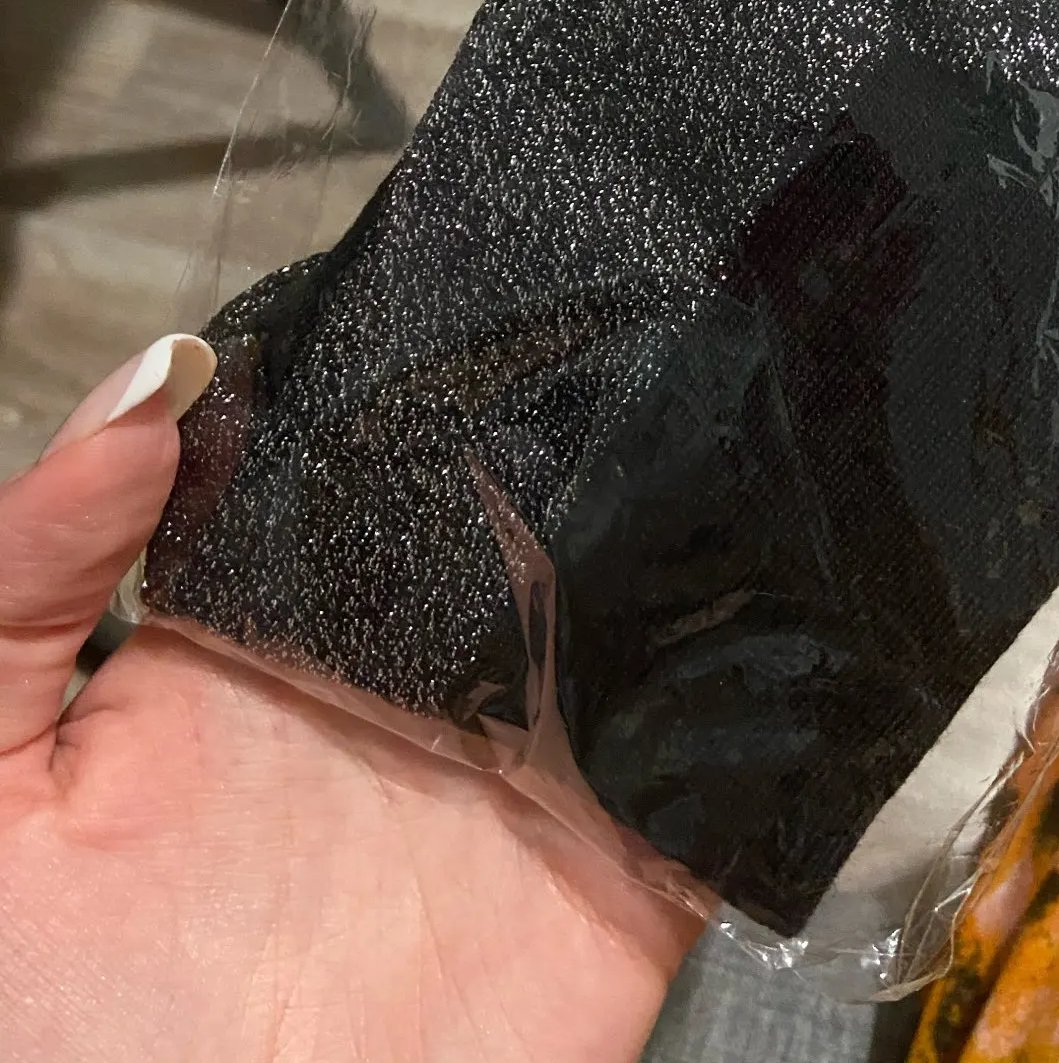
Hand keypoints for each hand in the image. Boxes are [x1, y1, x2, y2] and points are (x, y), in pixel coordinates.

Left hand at [0, 340, 698, 1061]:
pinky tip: (777, 605)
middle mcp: (411, 693)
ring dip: (693, 543)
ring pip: (638, 624)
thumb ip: (25, 583)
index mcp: (271, 650)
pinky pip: (719, 777)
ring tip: (732, 428)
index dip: (424, 381)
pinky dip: (763, 700)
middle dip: (591, 436)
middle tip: (653, 318)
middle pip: (527, 530)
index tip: (487, 276)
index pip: (364, 476)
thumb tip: (155, 385)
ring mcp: (526, 786)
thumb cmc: (53, 1023)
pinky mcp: (621, 889)